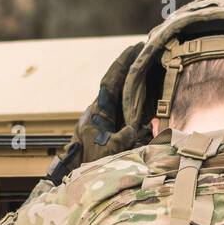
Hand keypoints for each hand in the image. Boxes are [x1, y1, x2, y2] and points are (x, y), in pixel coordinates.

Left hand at [47, 42, 151, 183]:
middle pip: (114, 83)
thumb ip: (122, 138)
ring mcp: (102, 118)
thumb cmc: (90, 163)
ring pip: (117, 94)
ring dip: (130, 81)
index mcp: (96, 111)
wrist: (76, 176)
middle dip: (128, 67)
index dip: (120, 64)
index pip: (109, 82)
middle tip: (144, 51)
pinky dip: (132, 99)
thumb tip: (134, 128)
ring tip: (147, 67)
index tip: (133, 49)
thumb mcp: (109, 151)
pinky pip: (121, 107)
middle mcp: (98, 111)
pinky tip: (143, 95)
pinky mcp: (106, 126)